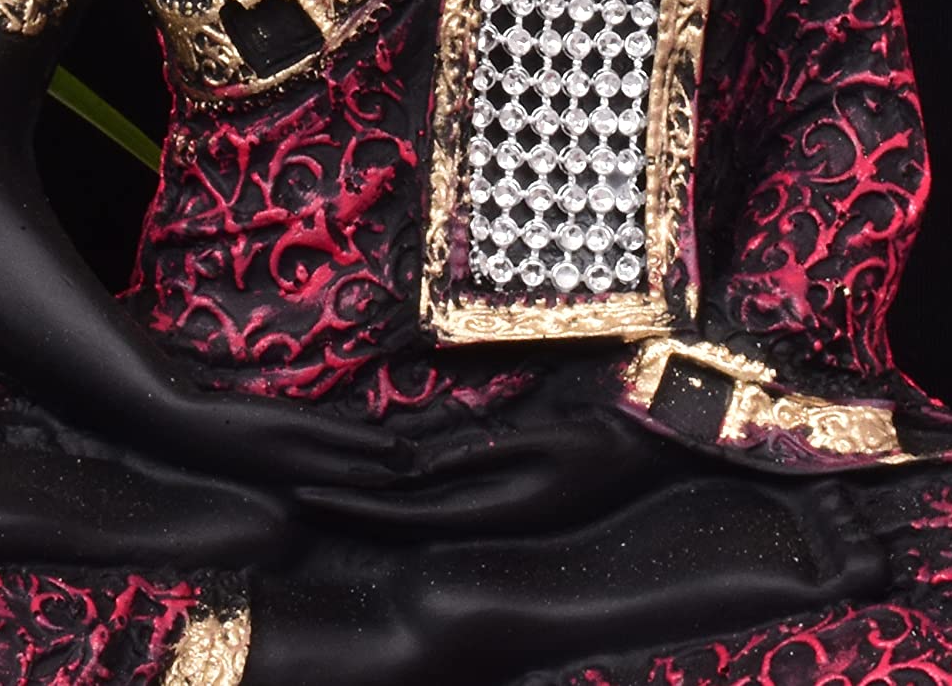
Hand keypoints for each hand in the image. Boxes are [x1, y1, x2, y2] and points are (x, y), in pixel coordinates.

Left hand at [132, 382, 416, 493]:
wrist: (180, 428)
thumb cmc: (218, 448)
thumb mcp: (258, 474)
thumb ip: (291, 477)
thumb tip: (316, 481)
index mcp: (293, 500)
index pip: (347, 512)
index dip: (381, 513)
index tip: (413, 509)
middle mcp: (301, 489)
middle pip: (361, 499)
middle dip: (398, 497)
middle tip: (436, 492)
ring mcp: (300, 460)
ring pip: (359, 473)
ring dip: (395, 473)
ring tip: (425, 470)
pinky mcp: (295, 433)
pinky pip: (342, 442)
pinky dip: (373, 446)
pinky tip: (396, 448)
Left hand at [293, 408, 678, 537]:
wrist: (658, 447)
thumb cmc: (605, 439)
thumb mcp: (540, 442)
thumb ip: (475, 455)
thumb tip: (414, 466)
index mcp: (492, 506)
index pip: (404, 511)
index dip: (352, 503)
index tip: (304, 495)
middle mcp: (488, 510)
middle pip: (401, 513)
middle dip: (347, 504)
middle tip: (292, 494)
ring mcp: (496, 499)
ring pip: (419, 502)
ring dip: (372, 497)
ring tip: (323, 484)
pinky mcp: (504, 481)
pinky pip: (445, 486)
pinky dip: (408, 484)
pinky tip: (383, 473)